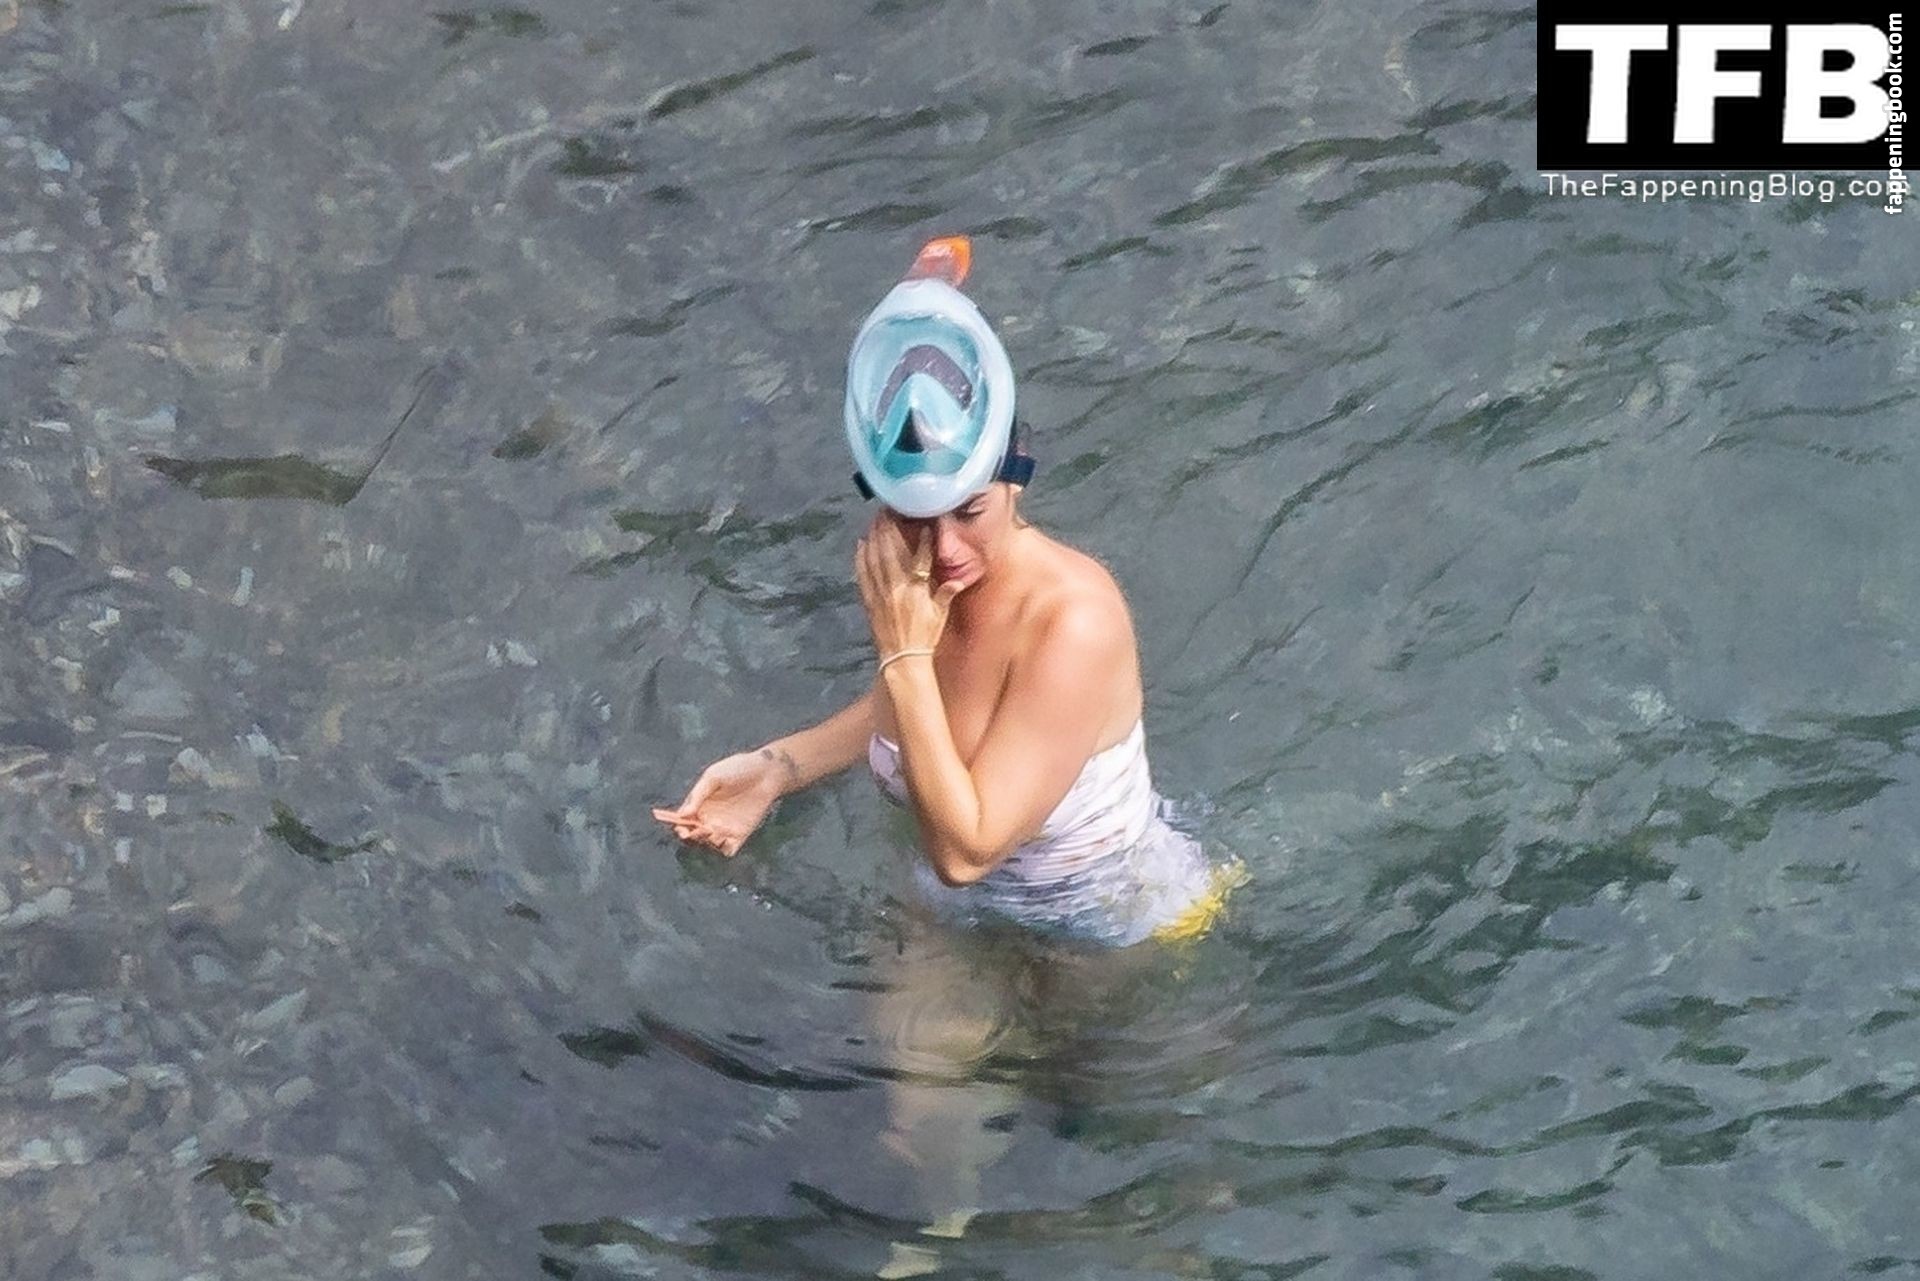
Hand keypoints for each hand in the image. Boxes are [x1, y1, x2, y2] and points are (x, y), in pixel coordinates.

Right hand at [653, 748, 789, 856]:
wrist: (767, 773)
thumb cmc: (738, 768)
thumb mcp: (713, 776)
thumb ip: (698, 794)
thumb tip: (682, 814)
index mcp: (700, 804)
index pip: (683, 820)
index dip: (679, 826)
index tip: (680, 828)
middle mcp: (709, 818)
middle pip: (693, 835)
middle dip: (691, 836)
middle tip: (698, 830)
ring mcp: (724, 827)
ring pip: (709, 844)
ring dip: (708, 842)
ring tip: (714, 830)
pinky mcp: (740, 834)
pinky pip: (728, 850)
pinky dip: (725, 849)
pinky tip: (726, 840)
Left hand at [854, 513, 964, 659]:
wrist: (902, 658)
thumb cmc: (924, 636)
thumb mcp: (940, 615)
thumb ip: (946, 594)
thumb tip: (958, 580)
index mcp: (917, 591)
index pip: (921, 559)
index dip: (922, 540)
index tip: (923, 524)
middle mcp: (896, 588)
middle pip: (891, 551)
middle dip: (889, 528)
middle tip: (889, 510)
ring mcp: (880, 593)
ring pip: (874, 558)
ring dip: (874, 537)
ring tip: (875, 520)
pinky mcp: (869, 599)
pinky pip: (862, 573)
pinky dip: (860, 557)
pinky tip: (860, 544)